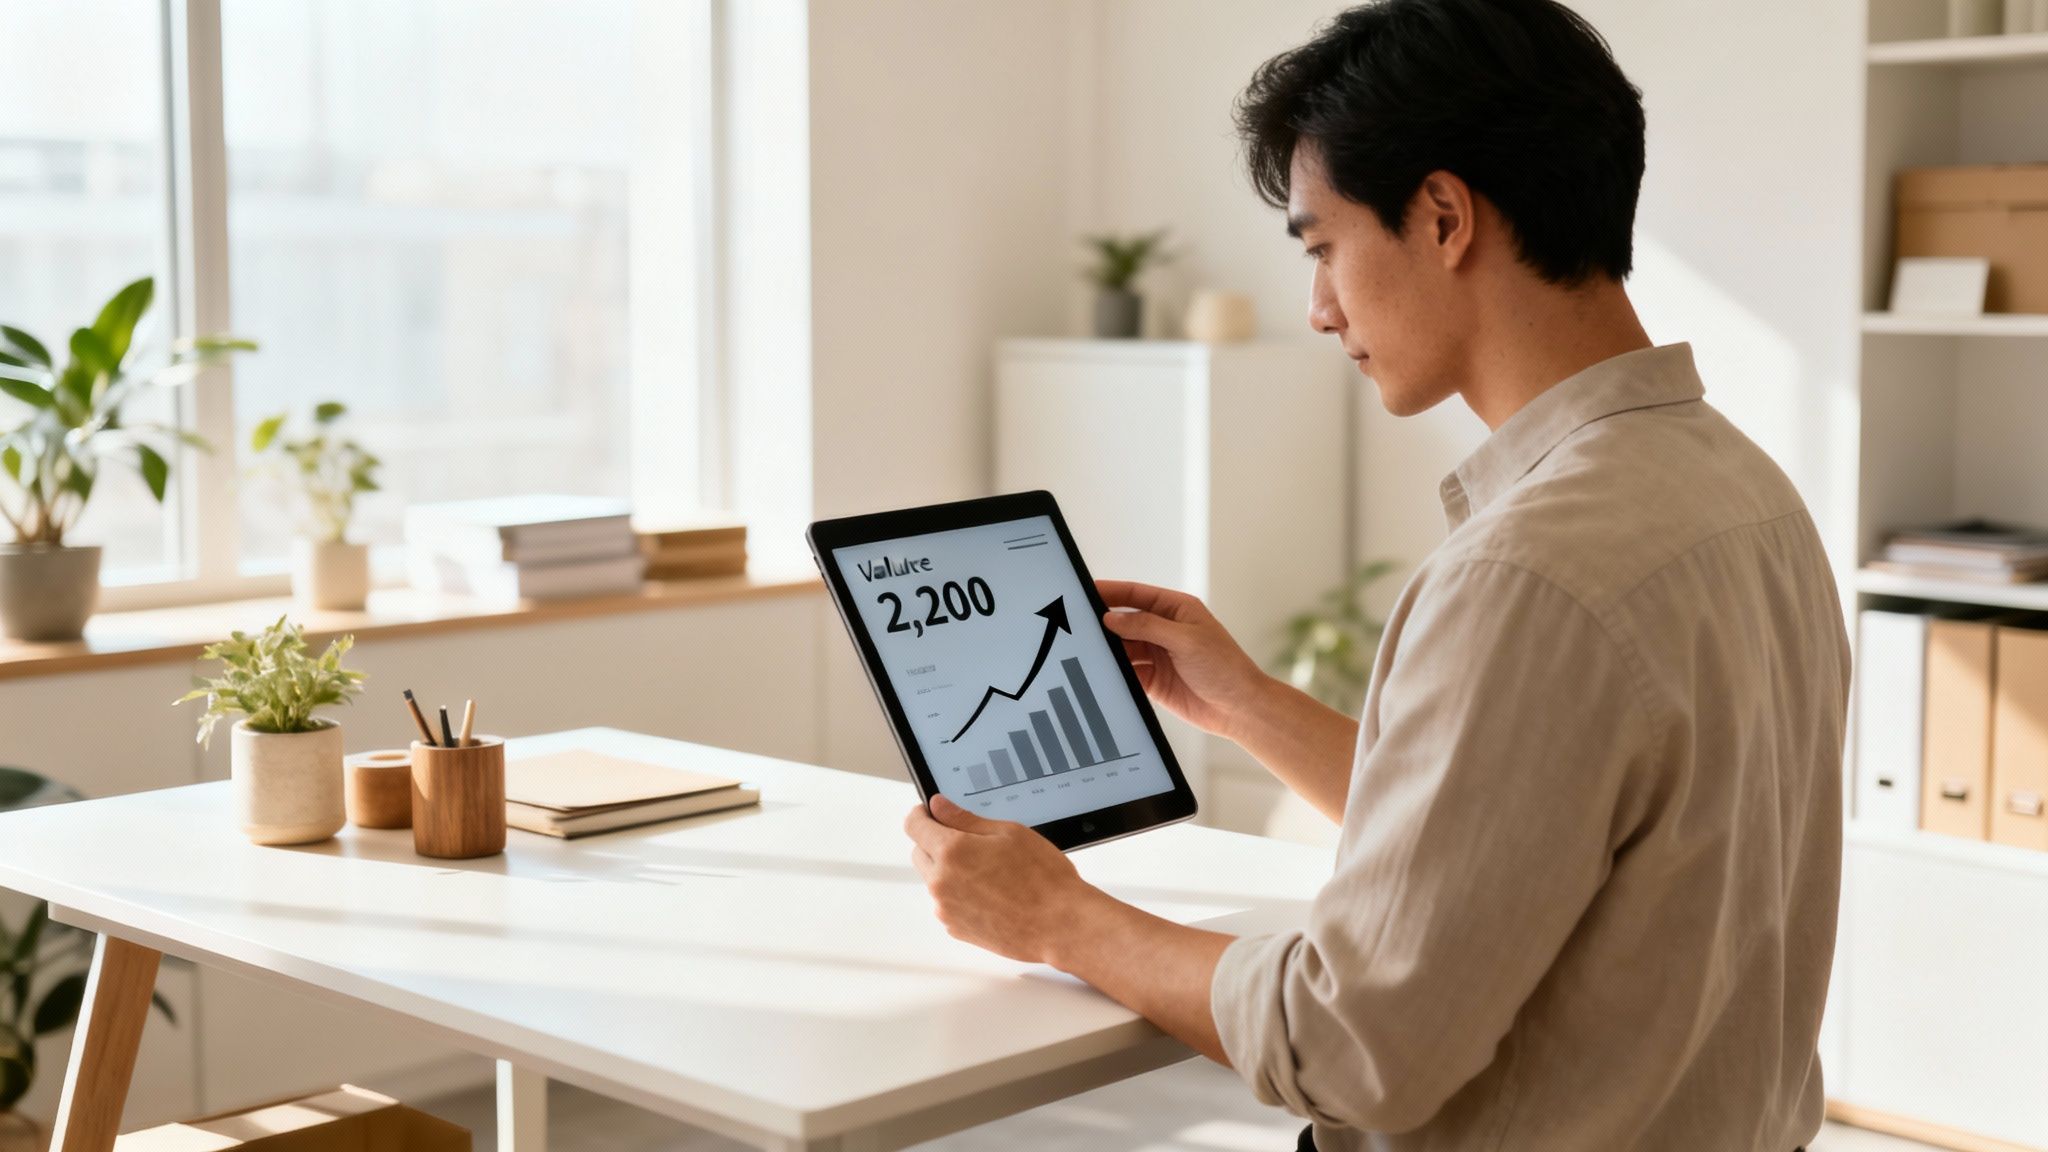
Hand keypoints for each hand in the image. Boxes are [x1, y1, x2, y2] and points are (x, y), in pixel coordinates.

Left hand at [904, 795, 1104, 964]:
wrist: (1060, 925)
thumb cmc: (1043, 879)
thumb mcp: (1008, 832)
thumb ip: (965, 818)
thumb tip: (938, 806)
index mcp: (951, 852)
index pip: (914, 825)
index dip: (922, 814)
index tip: (932, 813)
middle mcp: (941, 883)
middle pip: (920, 852)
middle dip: (936, 842)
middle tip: (972, 842)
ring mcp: (946, 909)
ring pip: (934, 879)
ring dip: (949, 870)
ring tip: (990, 872)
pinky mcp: (956, 928)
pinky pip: (947, 903)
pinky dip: (960, 894)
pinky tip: (992, 893)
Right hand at [1096, 580, 1270, 739]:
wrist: (1239, 709)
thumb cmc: (1225, 668)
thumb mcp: (1185, 640)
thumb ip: (1147, 626)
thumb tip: (1112, 618)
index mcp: (1176, 610)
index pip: (1136, 595)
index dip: (1111, 592)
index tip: (1086, 592)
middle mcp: (1164, 630)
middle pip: (1125, 622)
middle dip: (1104, 624)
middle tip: (1079, 626)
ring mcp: (1158, 655)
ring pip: (1123, 648)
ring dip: (1108, 650)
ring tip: (1088, 651)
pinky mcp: (1153, 680)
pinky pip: (1127, 672)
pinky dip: (1115, 673)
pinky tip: (1103, 672)